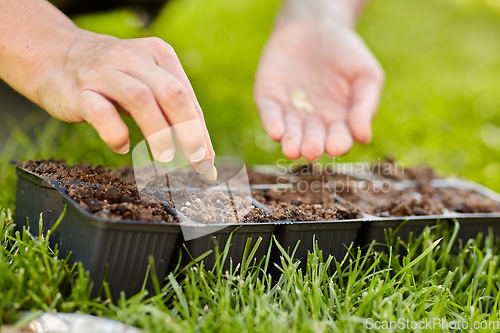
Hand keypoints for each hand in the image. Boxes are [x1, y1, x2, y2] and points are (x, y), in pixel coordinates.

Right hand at [36, 33, 214, 173]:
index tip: (207, 162)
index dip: (200, 132)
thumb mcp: (146, 82)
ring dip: (158, 132)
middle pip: (171, 93)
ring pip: (141, 99)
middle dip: (188, 131)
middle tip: (195, 161)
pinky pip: (101, 112)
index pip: (187, 96)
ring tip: (165, 158)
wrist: (55, 56)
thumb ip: (171, 111)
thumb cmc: (113, 78)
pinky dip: (116, 133)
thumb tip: (202, 155)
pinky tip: (122, 146)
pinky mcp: (78, 90)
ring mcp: (104, 72)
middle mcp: (133, 58)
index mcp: (158, 54)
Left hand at [254, 21, 383, 160]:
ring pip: (290, 132)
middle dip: (312, 146)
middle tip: (312, 149)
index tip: (336, 146)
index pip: (338, 138)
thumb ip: (365, 104)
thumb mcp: (365, 74)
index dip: (337, 144)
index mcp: (338, 120)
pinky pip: (270, 114)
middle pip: (312, 139)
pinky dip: (272, 123)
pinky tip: (276, 132)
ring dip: (291, 142)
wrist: (315, 24)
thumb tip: (364, 138)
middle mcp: (313, 121)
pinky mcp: (269, 98)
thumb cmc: (345, 51)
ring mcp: (290, 111)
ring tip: (293, 149)